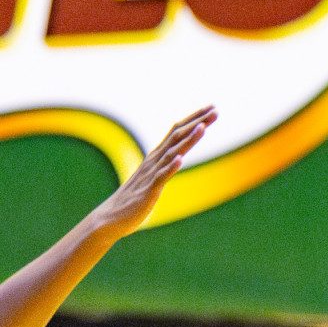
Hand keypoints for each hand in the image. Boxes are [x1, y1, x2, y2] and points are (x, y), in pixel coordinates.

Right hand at [86, 106, 216, 237]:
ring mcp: (151, 175)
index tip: (211, 109)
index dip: (194, 120)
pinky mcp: (149, 190)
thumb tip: (177, 156)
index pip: (176, 132)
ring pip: (172, 153)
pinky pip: (161, 177)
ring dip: (188, 140)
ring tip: (203, 128)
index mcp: (156, 157)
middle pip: (177, 137)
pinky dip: (170, 167)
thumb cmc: (135, 198)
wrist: (111, 217)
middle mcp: (154, 161)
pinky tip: (180, 159)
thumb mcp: (154, 177)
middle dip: (197, 123)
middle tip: (216, 110)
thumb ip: (165, 165)